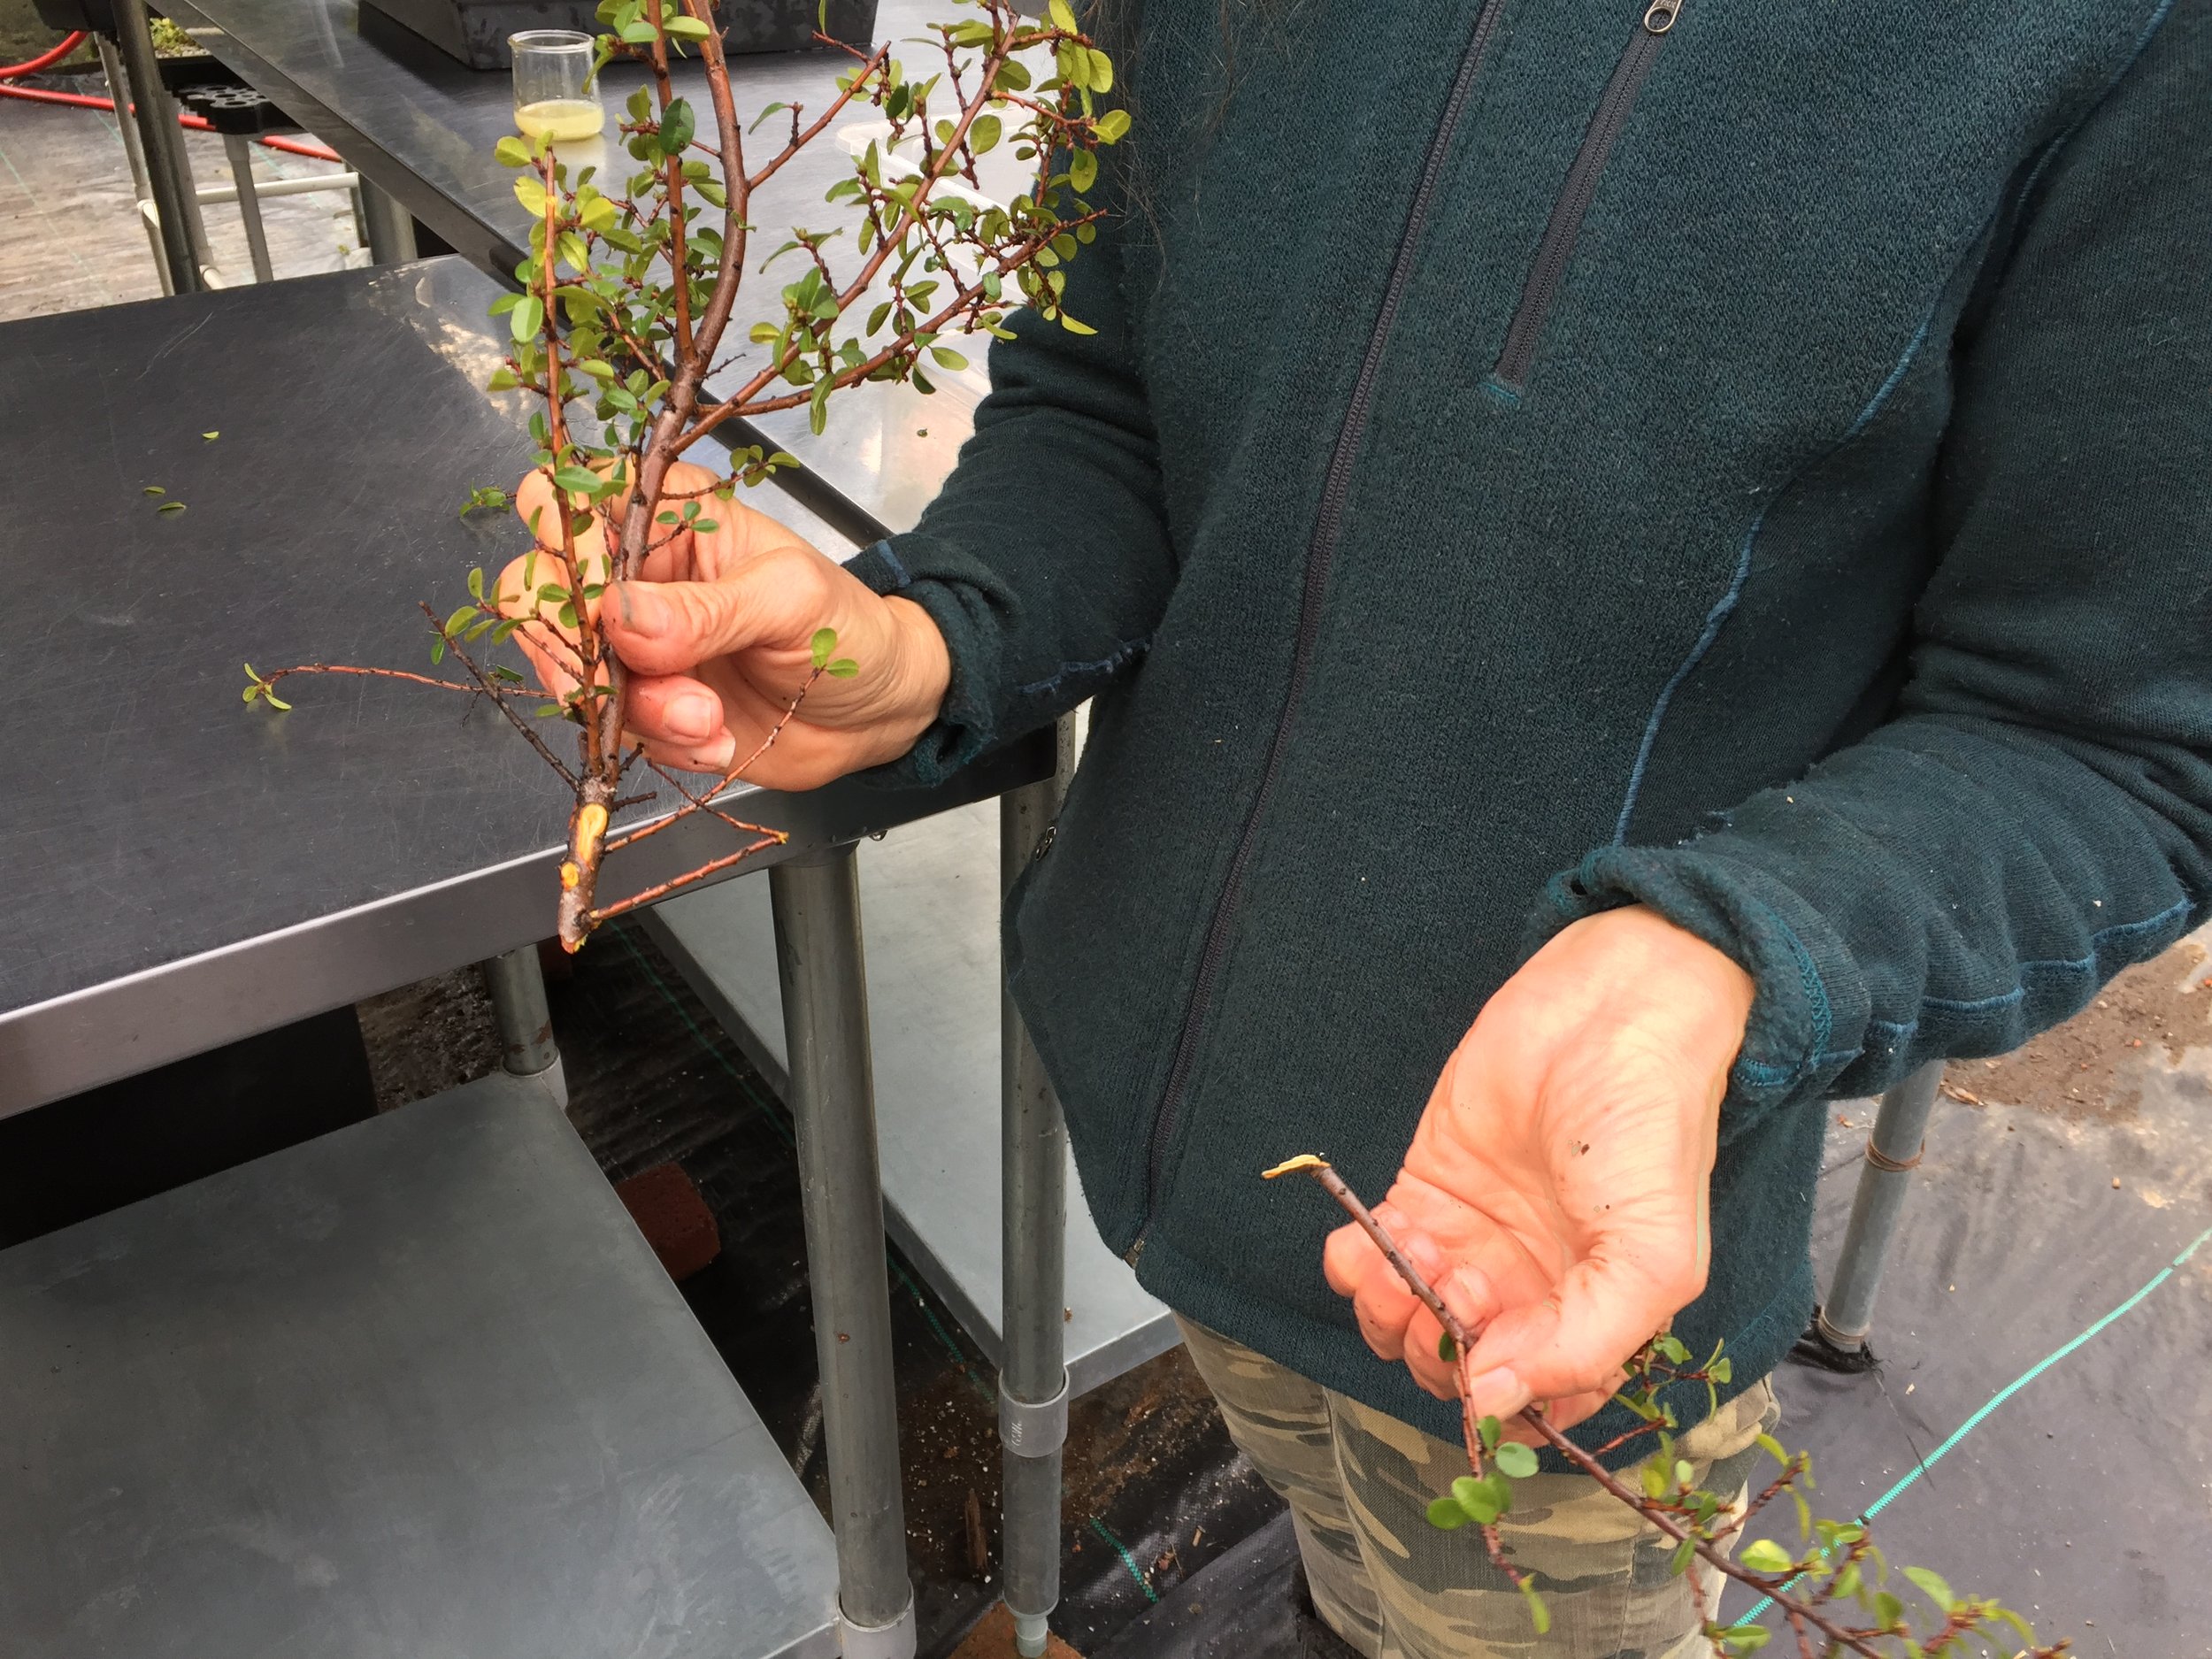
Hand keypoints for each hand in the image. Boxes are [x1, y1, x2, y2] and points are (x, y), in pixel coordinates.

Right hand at [493, 459, 950, 788]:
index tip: (603, 613)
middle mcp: (635, 574)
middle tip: (643, 688)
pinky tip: (717, 739)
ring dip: (637, 712)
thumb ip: (707, 610)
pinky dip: (662, 745)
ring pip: (571, 673)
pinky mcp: (642, 704)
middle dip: (584, 653)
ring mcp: (632, 645)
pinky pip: (612, 728)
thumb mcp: (791, 601)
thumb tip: (621, 618)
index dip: (563, 556)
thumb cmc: (847, 628)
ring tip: (711, 723)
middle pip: (536, 593)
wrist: (877, 709)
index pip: (565, 505)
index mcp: (668, 515)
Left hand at [1322, 905, 1753, 1437]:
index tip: (1486, 1371)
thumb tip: (1498, 1402)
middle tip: (1453, 1292)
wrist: (1608, 1015)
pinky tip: (1374, 1241)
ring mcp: (1473, 1241)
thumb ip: (1583, 1346)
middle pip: (1461, 1367)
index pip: (1537, 1401)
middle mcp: (1530, 1290)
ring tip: (1409, 1264)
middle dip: (1439, 1352)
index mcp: (1594, 1316)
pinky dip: (1357, 1266)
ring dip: (1390, 1314)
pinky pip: (1374, 1256)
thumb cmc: (1648, 1129)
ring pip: (1408, 1321)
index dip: (1502, 1402)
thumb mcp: (1650, 1257)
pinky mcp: (1426, 1189)